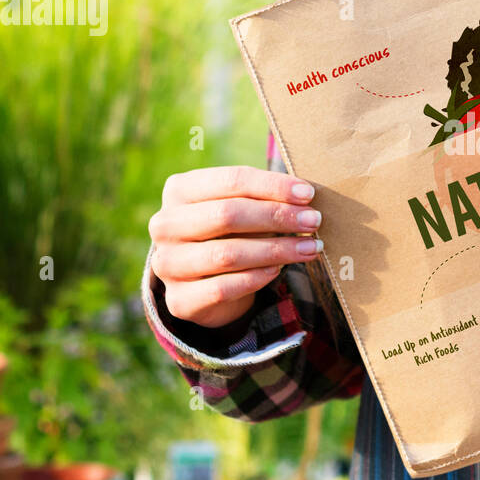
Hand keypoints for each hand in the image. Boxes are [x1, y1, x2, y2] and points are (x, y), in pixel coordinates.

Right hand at [148, 166, 321, 328]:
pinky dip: (257, 278)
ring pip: (227, 254)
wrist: (203, 281)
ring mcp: (167, 263)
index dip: (273, 186)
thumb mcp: (241, 206)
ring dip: (276, 250)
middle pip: (227, 214)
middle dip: (277, 216)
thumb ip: (263, 197)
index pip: (231, 180)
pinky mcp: (179, 300)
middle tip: (313, 221)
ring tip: (309, 248)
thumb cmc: (229, 232)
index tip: (308, 194)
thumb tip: (305, 197)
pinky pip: (223, 288)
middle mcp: (165, 224)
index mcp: (179, 190)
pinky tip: (279, 270)